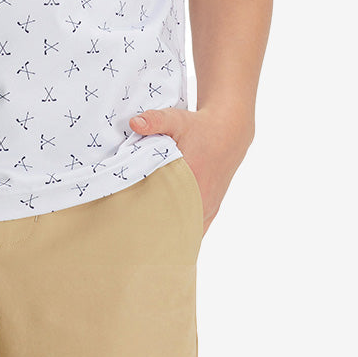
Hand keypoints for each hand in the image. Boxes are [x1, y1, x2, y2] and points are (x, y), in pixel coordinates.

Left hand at [129, 107, 252, 235]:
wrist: (228, 132)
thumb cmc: (199, 127)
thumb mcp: (177, 119)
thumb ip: (155, 120)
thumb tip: (134, 123)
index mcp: (191, 181)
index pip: (164, 210)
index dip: (146, 218)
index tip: (129, 222)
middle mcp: (201, 199)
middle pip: (174, 226)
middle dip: (155, 231)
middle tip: (132, 233)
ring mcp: (208, 207)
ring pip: (186, 231)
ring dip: (169, 233)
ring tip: (146, 237)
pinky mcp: (211, 209)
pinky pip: (196, 230)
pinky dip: (182, 232)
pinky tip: (166, 237)